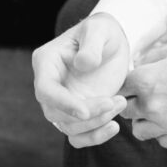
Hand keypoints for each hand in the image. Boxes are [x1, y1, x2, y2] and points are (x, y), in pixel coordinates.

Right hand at [32, 12, 129, 147]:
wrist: (113, 44)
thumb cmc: (102, 32)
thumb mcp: (99, 29)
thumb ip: (91, 44)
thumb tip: (82, 64)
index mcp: (46, 62)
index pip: (46, 90)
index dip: (63, 104)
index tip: (85, 111)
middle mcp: (49, 85)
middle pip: (56, 113)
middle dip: (86, 114)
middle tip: (115, 102)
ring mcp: (62, 101)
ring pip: (68, 127)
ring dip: (95, 124)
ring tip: (121, 103)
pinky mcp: (77, 113)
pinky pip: (79, 135)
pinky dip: (94, 136)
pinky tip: (114, 126)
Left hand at [120, 44, 166, 148]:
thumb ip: (148, 58)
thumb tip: (135, 65)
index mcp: (147, 81)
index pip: (118, 88)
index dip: (123, 83)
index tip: (130, 81)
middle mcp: (152, 106)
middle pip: (123, 111)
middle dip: (129, 101)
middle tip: (142, 94)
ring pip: (138, 130)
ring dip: (143, 120)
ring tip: (155, 108)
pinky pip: (161, 140)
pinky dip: (163, 132)